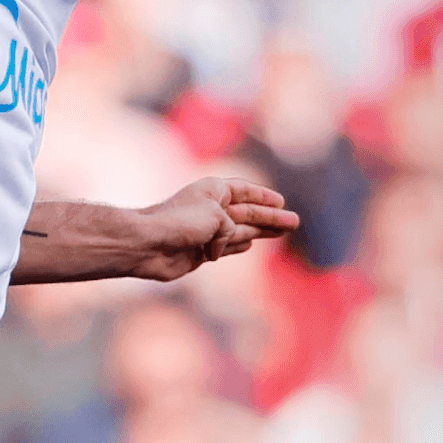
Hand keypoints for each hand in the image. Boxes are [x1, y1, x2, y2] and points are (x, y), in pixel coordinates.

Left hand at [127, 177, 297, 281]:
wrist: (148, 244)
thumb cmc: (179, 222)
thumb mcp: (216, 216)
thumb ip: (231, 227)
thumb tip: (227, 244)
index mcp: (213, 190)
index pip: (244, 190)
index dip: (263, 196)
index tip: (281, 202)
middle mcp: (211, 209)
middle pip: (248, 212)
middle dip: (271, 217)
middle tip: (294, 222)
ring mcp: (206, 231)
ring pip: (241, 230)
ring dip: (261, 231)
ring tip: (283, 232)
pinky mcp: (201, 251)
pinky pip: (227, 246)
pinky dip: (238, 244)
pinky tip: (250, 242)